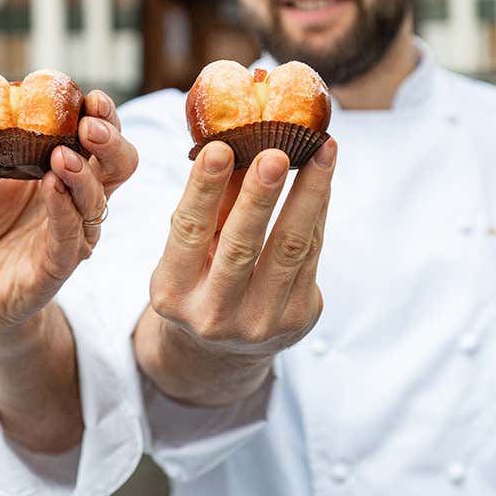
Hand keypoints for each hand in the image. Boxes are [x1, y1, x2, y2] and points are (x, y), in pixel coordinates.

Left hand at [0, 90, 138, 338]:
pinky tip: (52, 186)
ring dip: (83, 175)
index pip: (99, 139)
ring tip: (62, 155)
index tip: (91, 97)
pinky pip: (69, 237)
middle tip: (90, 124)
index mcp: (66, 171)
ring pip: (97, 202)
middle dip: (111, 141)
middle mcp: (79, 200)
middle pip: (118, 165)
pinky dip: (63, 209)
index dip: (103, 116)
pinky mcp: (57, 265)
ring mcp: (73, 234)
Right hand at [135, 138, 336, 405]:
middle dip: (261, 196)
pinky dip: (317, 210)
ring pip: (290, 248)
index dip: (204, 190)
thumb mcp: (186, 253)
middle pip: (241, 247)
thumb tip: (237, 144)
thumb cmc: (199, 281)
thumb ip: (208, 209)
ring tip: (320, 151)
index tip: (219, 149)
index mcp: (173, 293)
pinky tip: (322, 176)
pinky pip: (311, 254)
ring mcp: (261, 322)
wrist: (221, 351)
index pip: (188, 232)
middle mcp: (214, 314)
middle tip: (276, 152)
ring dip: (308, 193)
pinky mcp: (299, 318)